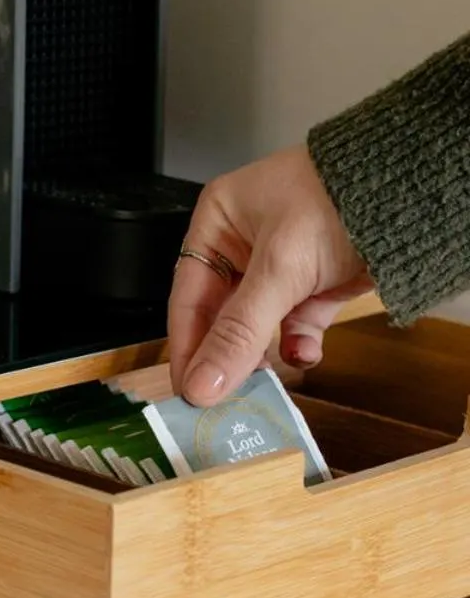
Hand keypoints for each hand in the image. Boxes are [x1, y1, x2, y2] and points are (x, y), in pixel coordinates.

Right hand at [169, 144, 372, 405]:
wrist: (411, 194)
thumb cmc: (335, 203)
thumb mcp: (279, 270)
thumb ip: (239, 333)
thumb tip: (202, 387)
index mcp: (217, 222)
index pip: (188, 296)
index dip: (186, 347)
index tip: (186, 393)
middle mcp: (242, 244)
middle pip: (221, 315)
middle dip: (226, 356)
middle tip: (222, 403)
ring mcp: (281, 265)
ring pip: (258, 324)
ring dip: (262, 354)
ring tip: (263, 387)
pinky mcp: (315, 283)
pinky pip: (297, 324)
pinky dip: (300, 342)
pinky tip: (305, 353)